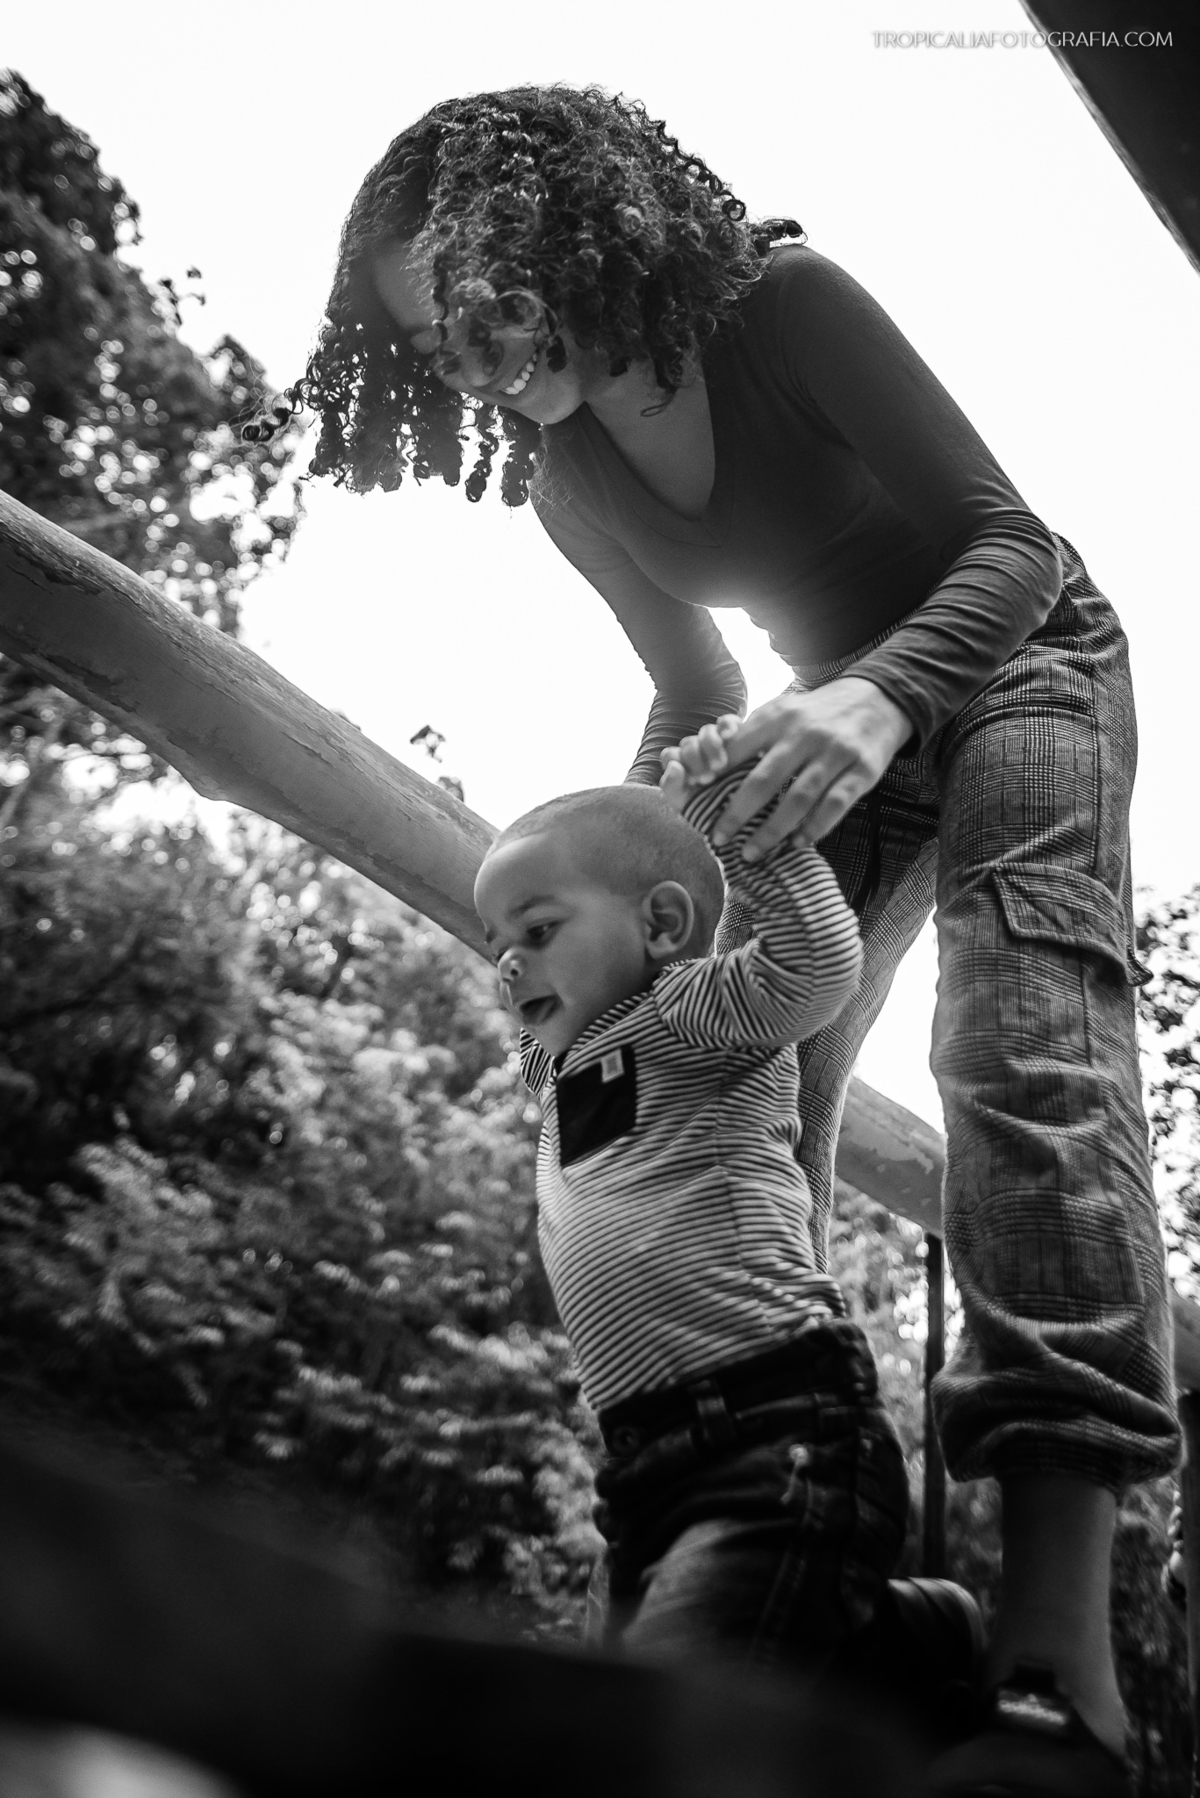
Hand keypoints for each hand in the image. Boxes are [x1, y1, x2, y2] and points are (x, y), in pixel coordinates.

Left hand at [659, 716, 739, 812]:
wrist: (748, 812)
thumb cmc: (717, 809)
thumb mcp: (691, 804)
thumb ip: (672, 787)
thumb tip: (674, 766)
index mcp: (684, 767)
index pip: (671, 755)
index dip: (676, 763)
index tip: (691, 780)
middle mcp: (699, 752)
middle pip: (688, 743)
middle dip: (694, 759)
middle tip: (708, 778)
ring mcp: (718, 741)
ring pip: (706, 732)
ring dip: (710, 746)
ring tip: (720, 765)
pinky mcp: (738, 733)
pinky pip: (728, 721)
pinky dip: (727, 726)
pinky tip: (730, 737)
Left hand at [671, 678, 911, 858]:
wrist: (876, 700)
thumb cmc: (815, 714)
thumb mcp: (782, 711)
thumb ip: (749, 735)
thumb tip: (707, 765)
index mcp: (778, 718)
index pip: (738, 749)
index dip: (714, 774)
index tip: (695, 797)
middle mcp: (805, 734)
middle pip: (764, 781)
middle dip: (737, 814)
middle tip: (718, 837)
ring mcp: (835, 753)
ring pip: (798, 799)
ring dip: (772, 831)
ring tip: (752, 852)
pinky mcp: (862, 770)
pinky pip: (834, 806)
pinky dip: (814, 829)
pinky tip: (796, 844)